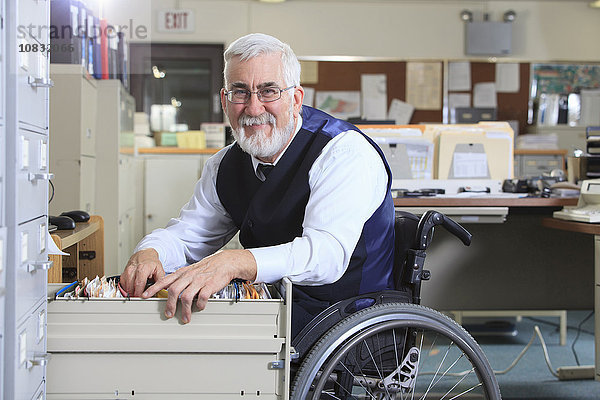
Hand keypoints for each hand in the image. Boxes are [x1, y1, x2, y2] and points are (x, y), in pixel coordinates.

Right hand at [120, 248, 164, 296]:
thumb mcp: (159, 270)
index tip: (142, 297)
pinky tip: (133, 288)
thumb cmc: (152, 263)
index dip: (140, 292)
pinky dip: (127, 289)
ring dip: (131, 292)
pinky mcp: (123, 274)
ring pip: (126, 286)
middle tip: (141, 297)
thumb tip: (164, 288)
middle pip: (131, 286)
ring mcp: (127, 271)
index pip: (139, 283)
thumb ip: (161, 280)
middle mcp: (133, 269)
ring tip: (138, 293)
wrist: (144, 255)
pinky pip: (123, 285)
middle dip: (135, 294)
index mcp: (143, 268)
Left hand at [141, 249, 256, 323]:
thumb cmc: (208, 268)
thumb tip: (169, 289)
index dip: (154, 288)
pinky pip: (202, 297)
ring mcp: (199, 281)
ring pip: (186, 296)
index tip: (145, 296)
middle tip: (168, 314)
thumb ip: (180, 279)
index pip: (165, 280)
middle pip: (174, 291)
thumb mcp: (191, 271)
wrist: (225, 263)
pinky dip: (200, 305)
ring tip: (185, 318)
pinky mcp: (210, 285)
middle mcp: (189, 276)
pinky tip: (200, 307)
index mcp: (183, 273)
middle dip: (169, 304)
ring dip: (185, 310)